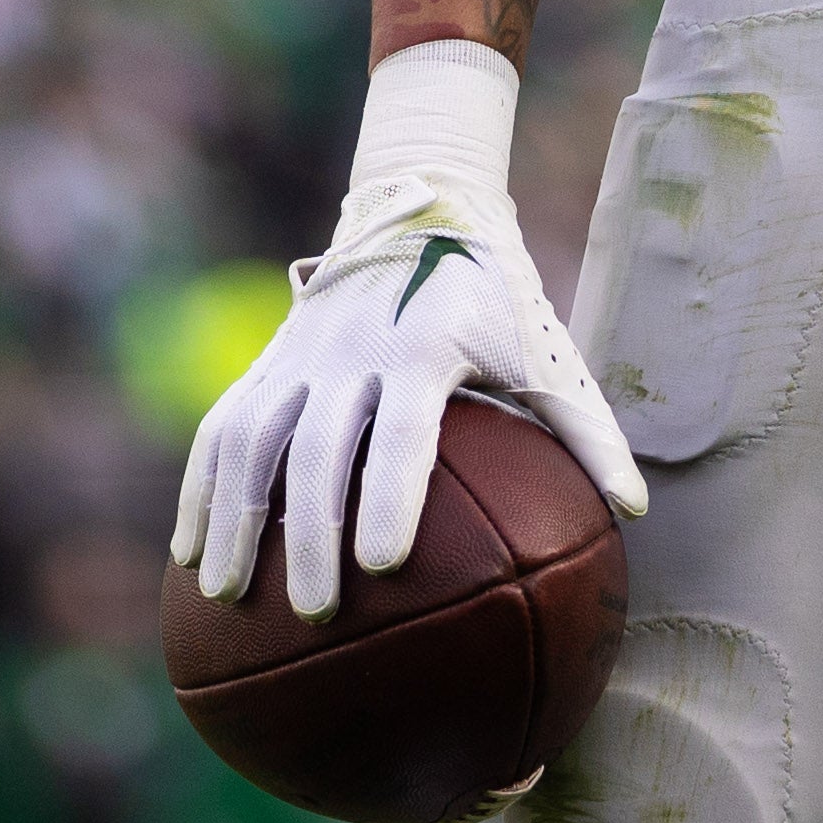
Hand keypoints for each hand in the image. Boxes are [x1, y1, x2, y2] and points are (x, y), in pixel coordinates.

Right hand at [171, 44, 648, 616]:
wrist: (422, 209)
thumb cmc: (495, 300)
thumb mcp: (546, 352)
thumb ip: (586, 431)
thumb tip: (635, 513)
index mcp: (425, 350)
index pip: (402, 433)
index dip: (392, 496)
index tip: (385, 565)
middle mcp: (353, 352)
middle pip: (320, 450)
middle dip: (311, 533)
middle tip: (318, 612)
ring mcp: (301, 354)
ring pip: (253, 440)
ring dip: (235, 518)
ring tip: (228, 597)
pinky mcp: (268, 359)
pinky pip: (221, 427)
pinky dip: (201, 488)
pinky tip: (188, 554)